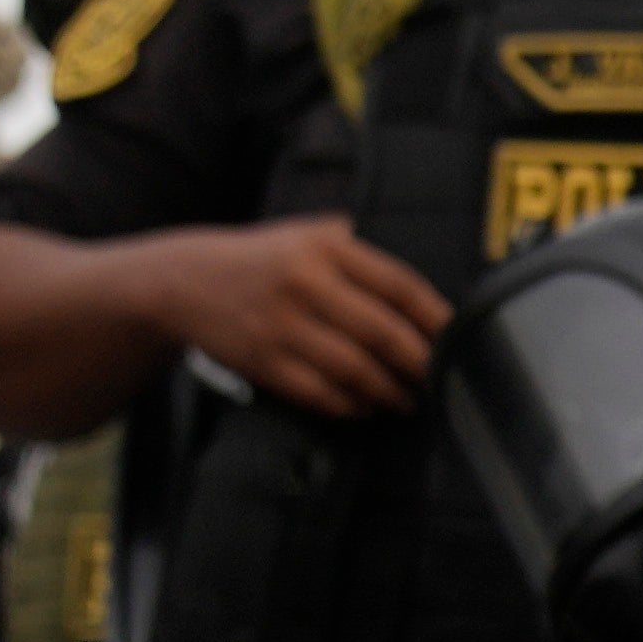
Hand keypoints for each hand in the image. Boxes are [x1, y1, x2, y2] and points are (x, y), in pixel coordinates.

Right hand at [161, 219, 448, 417]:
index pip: (400, 286)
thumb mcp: (306, 235)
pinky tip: (366, 406)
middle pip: (384, 333)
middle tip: (442, 379)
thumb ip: (360, 252)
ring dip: (390, 391)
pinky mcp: (261, 359)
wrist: (182, 281)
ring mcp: (280, 324)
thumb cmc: (264, 261)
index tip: (460, 340)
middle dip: (422, 364)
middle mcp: (304, 282)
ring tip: (407, 399)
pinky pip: (319, 392)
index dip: (436, 319)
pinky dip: (350, 405)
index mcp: (324, 247)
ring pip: (355, 369)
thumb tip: (427, 297)